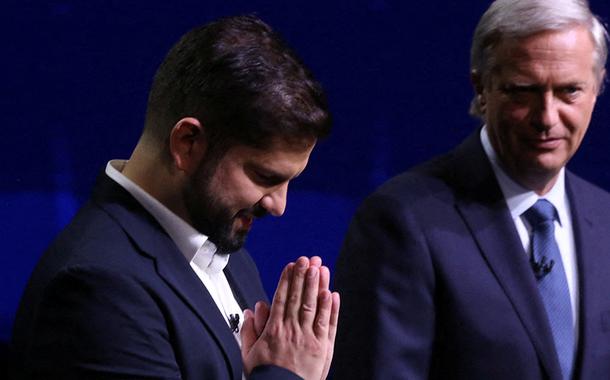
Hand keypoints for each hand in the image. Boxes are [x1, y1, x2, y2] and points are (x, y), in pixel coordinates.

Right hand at [241, 257, 339, 378]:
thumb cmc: (266, 376)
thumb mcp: (249, 354)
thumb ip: (249, 331)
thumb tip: (250, 312)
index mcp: (274, 329)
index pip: (282, 298)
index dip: (287, 279)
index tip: (291, 265)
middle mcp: (292, 330)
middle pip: (298, 297)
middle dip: (303, 276)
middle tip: (307, 259)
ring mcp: (308, 338)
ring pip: (313, 306)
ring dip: (317, 286)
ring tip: (320, 268)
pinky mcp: (322, 348)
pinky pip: (326, 324)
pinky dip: (330, 308)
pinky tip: (332, 294)